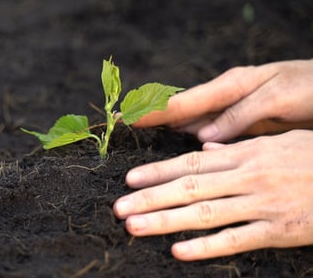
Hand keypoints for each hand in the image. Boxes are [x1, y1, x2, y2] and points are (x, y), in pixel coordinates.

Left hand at [113, 130, 312, 260]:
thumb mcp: (277, 143)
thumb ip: (239, 148)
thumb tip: (207, 150)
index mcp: (243, 156)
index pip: (190, 164)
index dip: (157, 172)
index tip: (129, 179)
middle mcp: (245, 178)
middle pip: (187, 188)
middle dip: (149, 198)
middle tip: (118, 207)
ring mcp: (259, 205)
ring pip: (204, 213)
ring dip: (165, 221)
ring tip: (134, 226)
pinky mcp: (277, 230)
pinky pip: (236, 240)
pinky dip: (206, 246)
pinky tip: (179, 251)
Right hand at [133, 59, 312, 141]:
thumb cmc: (311, 88)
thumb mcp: (279, 98)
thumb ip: (240, 116)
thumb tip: (202, 138)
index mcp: (230, 87)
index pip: (181, 101)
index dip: (151, 111)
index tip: (124, 116)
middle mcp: (224, 98)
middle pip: (178, 109)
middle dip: (148, 115)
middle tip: (120, 122)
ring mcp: (230, 109)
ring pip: (189, 119)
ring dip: (163, 124)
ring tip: (136, 130)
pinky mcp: (238, 121)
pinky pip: (205, 128)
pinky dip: (185, 132)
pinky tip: (174, 137)